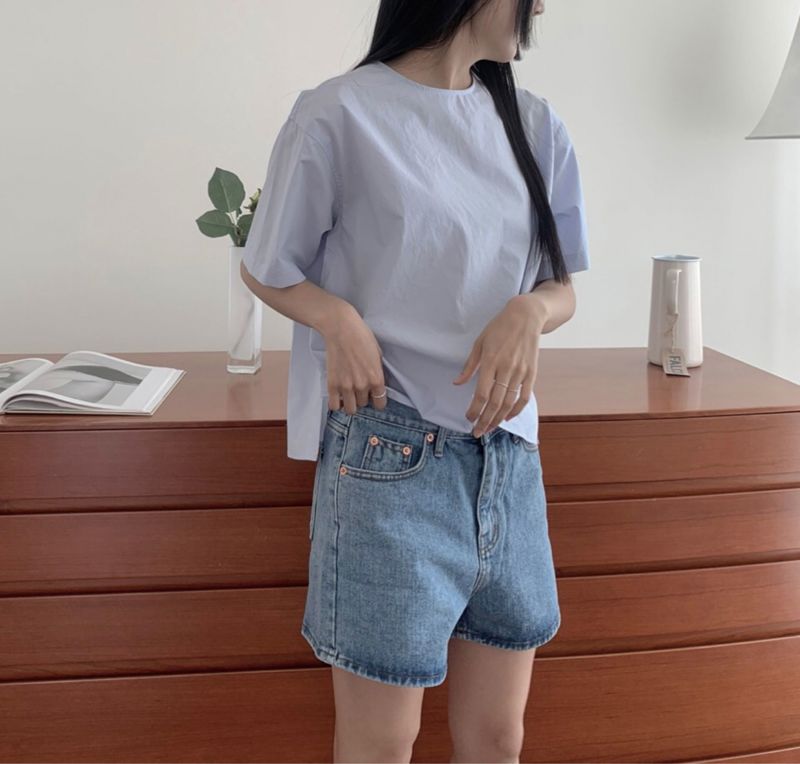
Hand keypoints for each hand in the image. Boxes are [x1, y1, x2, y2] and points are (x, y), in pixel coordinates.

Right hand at [322, 308, 387, 414]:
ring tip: (348, 394)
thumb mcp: (378, 354)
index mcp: (376, 378)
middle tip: (359, 388)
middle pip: (364, 404)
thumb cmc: (360, 336)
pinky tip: (338, 396)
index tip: (374, 397)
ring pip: (350, 409)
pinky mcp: (332, 384)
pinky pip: (334, 405)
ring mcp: (346, 386)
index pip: (380, 404)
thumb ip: (378, 372)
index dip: (377, 401)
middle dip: (362, 398)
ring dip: (350, 403)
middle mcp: (362, 386)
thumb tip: (376, 383)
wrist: (341, 328)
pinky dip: (336, 403)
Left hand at [452, 296, 545, 436]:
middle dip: (485, 420)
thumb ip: (469, 366)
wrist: (525, 316)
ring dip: (498, 418)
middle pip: (495, 402)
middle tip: (477, 432)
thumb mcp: (479, 343)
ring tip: (490, 428)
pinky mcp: (531, 372)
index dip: (474, 410)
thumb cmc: (499, 328)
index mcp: (490, 361)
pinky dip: (516, 410)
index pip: (481, 393)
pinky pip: (524, 396)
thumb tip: (457, 383)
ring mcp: (520, 372)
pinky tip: (507, 417)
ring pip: (509, 403)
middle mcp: (506, 369)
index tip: (468, 418)